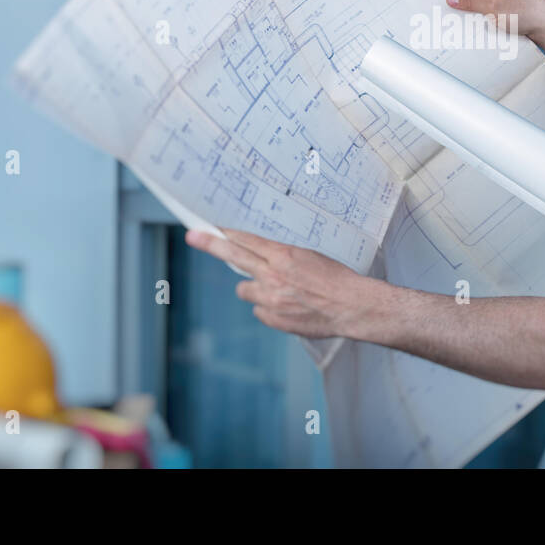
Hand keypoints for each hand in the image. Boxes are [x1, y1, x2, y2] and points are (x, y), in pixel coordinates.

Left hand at [185, 228, 374, 338]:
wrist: (351, 307)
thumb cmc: (337, 279)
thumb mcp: (311, 257)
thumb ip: (283, 256)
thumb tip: (262, 255)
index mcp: (284, 256)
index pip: (247, 239)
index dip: (226, 232)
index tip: (209, 226)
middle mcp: (273, 275)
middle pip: (234, 256)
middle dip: (211, 244)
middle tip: (193, 236)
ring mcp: (271, 298)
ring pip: (245, 289)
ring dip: (254, 288)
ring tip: (279, 290)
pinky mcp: (273, 318)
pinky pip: (260, 310)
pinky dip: (269, 308)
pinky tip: (289, 307)